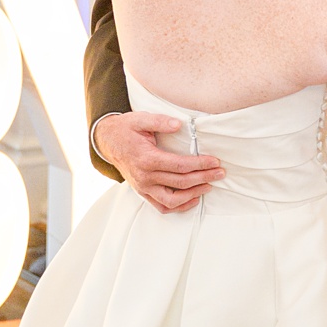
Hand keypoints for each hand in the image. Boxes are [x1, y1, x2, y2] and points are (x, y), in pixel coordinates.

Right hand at [94, 112, 223, 212]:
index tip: (215, 162)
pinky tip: (192, 199)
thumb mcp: (140, 119)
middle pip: (180, 182)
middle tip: (220, 173)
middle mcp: (145, 176)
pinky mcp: (142, 192)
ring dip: (193, 194)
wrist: (106, 141)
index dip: (200, 164)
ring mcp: (143, 187)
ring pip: (172, 200)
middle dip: (204, 178)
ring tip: (208, 186)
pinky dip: (179, 207)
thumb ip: (160, 121)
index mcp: (146, 158)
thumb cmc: (125, 129)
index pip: (180, 165)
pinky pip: (162, 206)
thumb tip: (179, 125)